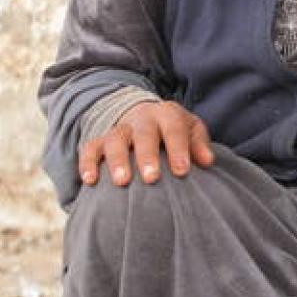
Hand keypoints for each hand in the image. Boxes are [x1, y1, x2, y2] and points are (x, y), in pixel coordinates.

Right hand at [79, 100, 215, 187]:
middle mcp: (141, 118)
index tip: (183, 171)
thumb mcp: (191, 129)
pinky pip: (89, 149)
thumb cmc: (173, 130)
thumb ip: (199, 143)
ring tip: (122, 182)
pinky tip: (90, 181)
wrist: (144, 115)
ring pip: (114, 140)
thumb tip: (208, 161)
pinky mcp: (100, 140)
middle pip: (143, 134)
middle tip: (152, 178)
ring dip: (117, 160)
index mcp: (167, 114)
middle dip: (147, 155)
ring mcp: (119, 129)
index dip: (179, 149)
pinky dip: (88, 163)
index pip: (174, 129)